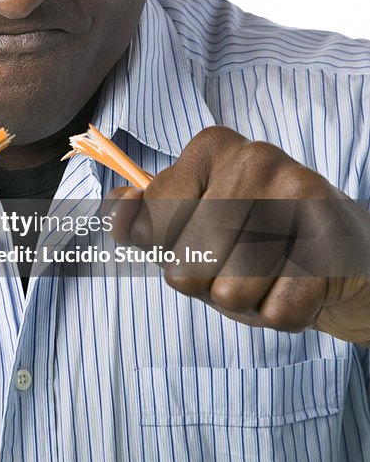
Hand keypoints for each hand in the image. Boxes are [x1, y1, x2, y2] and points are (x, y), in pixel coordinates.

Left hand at [107, 126, 369, 345]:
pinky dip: (282, 315)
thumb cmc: (256, 237)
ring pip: (228, 294)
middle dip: (208, 283)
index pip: (152, 224)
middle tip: (244, 261)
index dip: (172, 251)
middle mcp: (255, 158)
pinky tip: (300, 285)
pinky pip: (276, 313)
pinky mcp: (332, 242)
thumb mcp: (194, 221)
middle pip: (184, 268)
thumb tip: (115, 206)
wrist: (345, 252)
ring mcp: (297, 195)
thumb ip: (146, 217)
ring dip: (245, 301)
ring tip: (271, 272)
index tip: (207, 235)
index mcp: (213, 146)